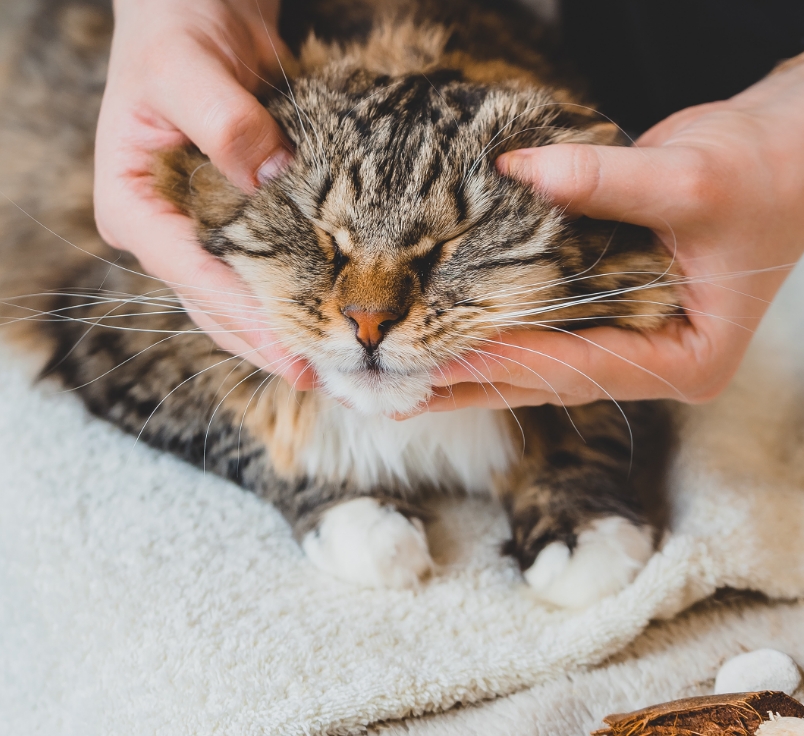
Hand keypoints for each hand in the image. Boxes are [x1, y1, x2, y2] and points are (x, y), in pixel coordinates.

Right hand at [94, 0, 312, 386]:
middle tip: (319, 376)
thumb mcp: (189, 66)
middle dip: (264, 343)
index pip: (191, 275)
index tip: (292, 351)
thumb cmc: (177, 30)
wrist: (195, 10)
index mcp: (132, 204)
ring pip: (232, 300)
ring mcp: (195, 230)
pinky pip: (254, 275)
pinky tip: (318, 320)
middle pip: (211, 305)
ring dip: (275, 334)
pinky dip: (284, 301)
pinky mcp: (229, 224)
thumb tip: (270, 177)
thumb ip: (223, 121)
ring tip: (324, 365)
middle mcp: (161, 228)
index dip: (243, 317)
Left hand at [420, 40, 803, 412]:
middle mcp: (652, 362)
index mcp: (688, 360)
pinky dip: (492, 337)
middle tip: (398, 393)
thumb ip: (605, 180)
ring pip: (537, 368)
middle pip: (548, 383)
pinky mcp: (605, 316)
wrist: (782, 152)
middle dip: (475, 385)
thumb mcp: (691, 179)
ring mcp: (628, 343)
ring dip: (473, 372)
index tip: (441, 358)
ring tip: (403, 382)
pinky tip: (444, 341)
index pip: (582, 368)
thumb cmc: (761, 174)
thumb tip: (518, 170)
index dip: (511, 360)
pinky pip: (541, 334)